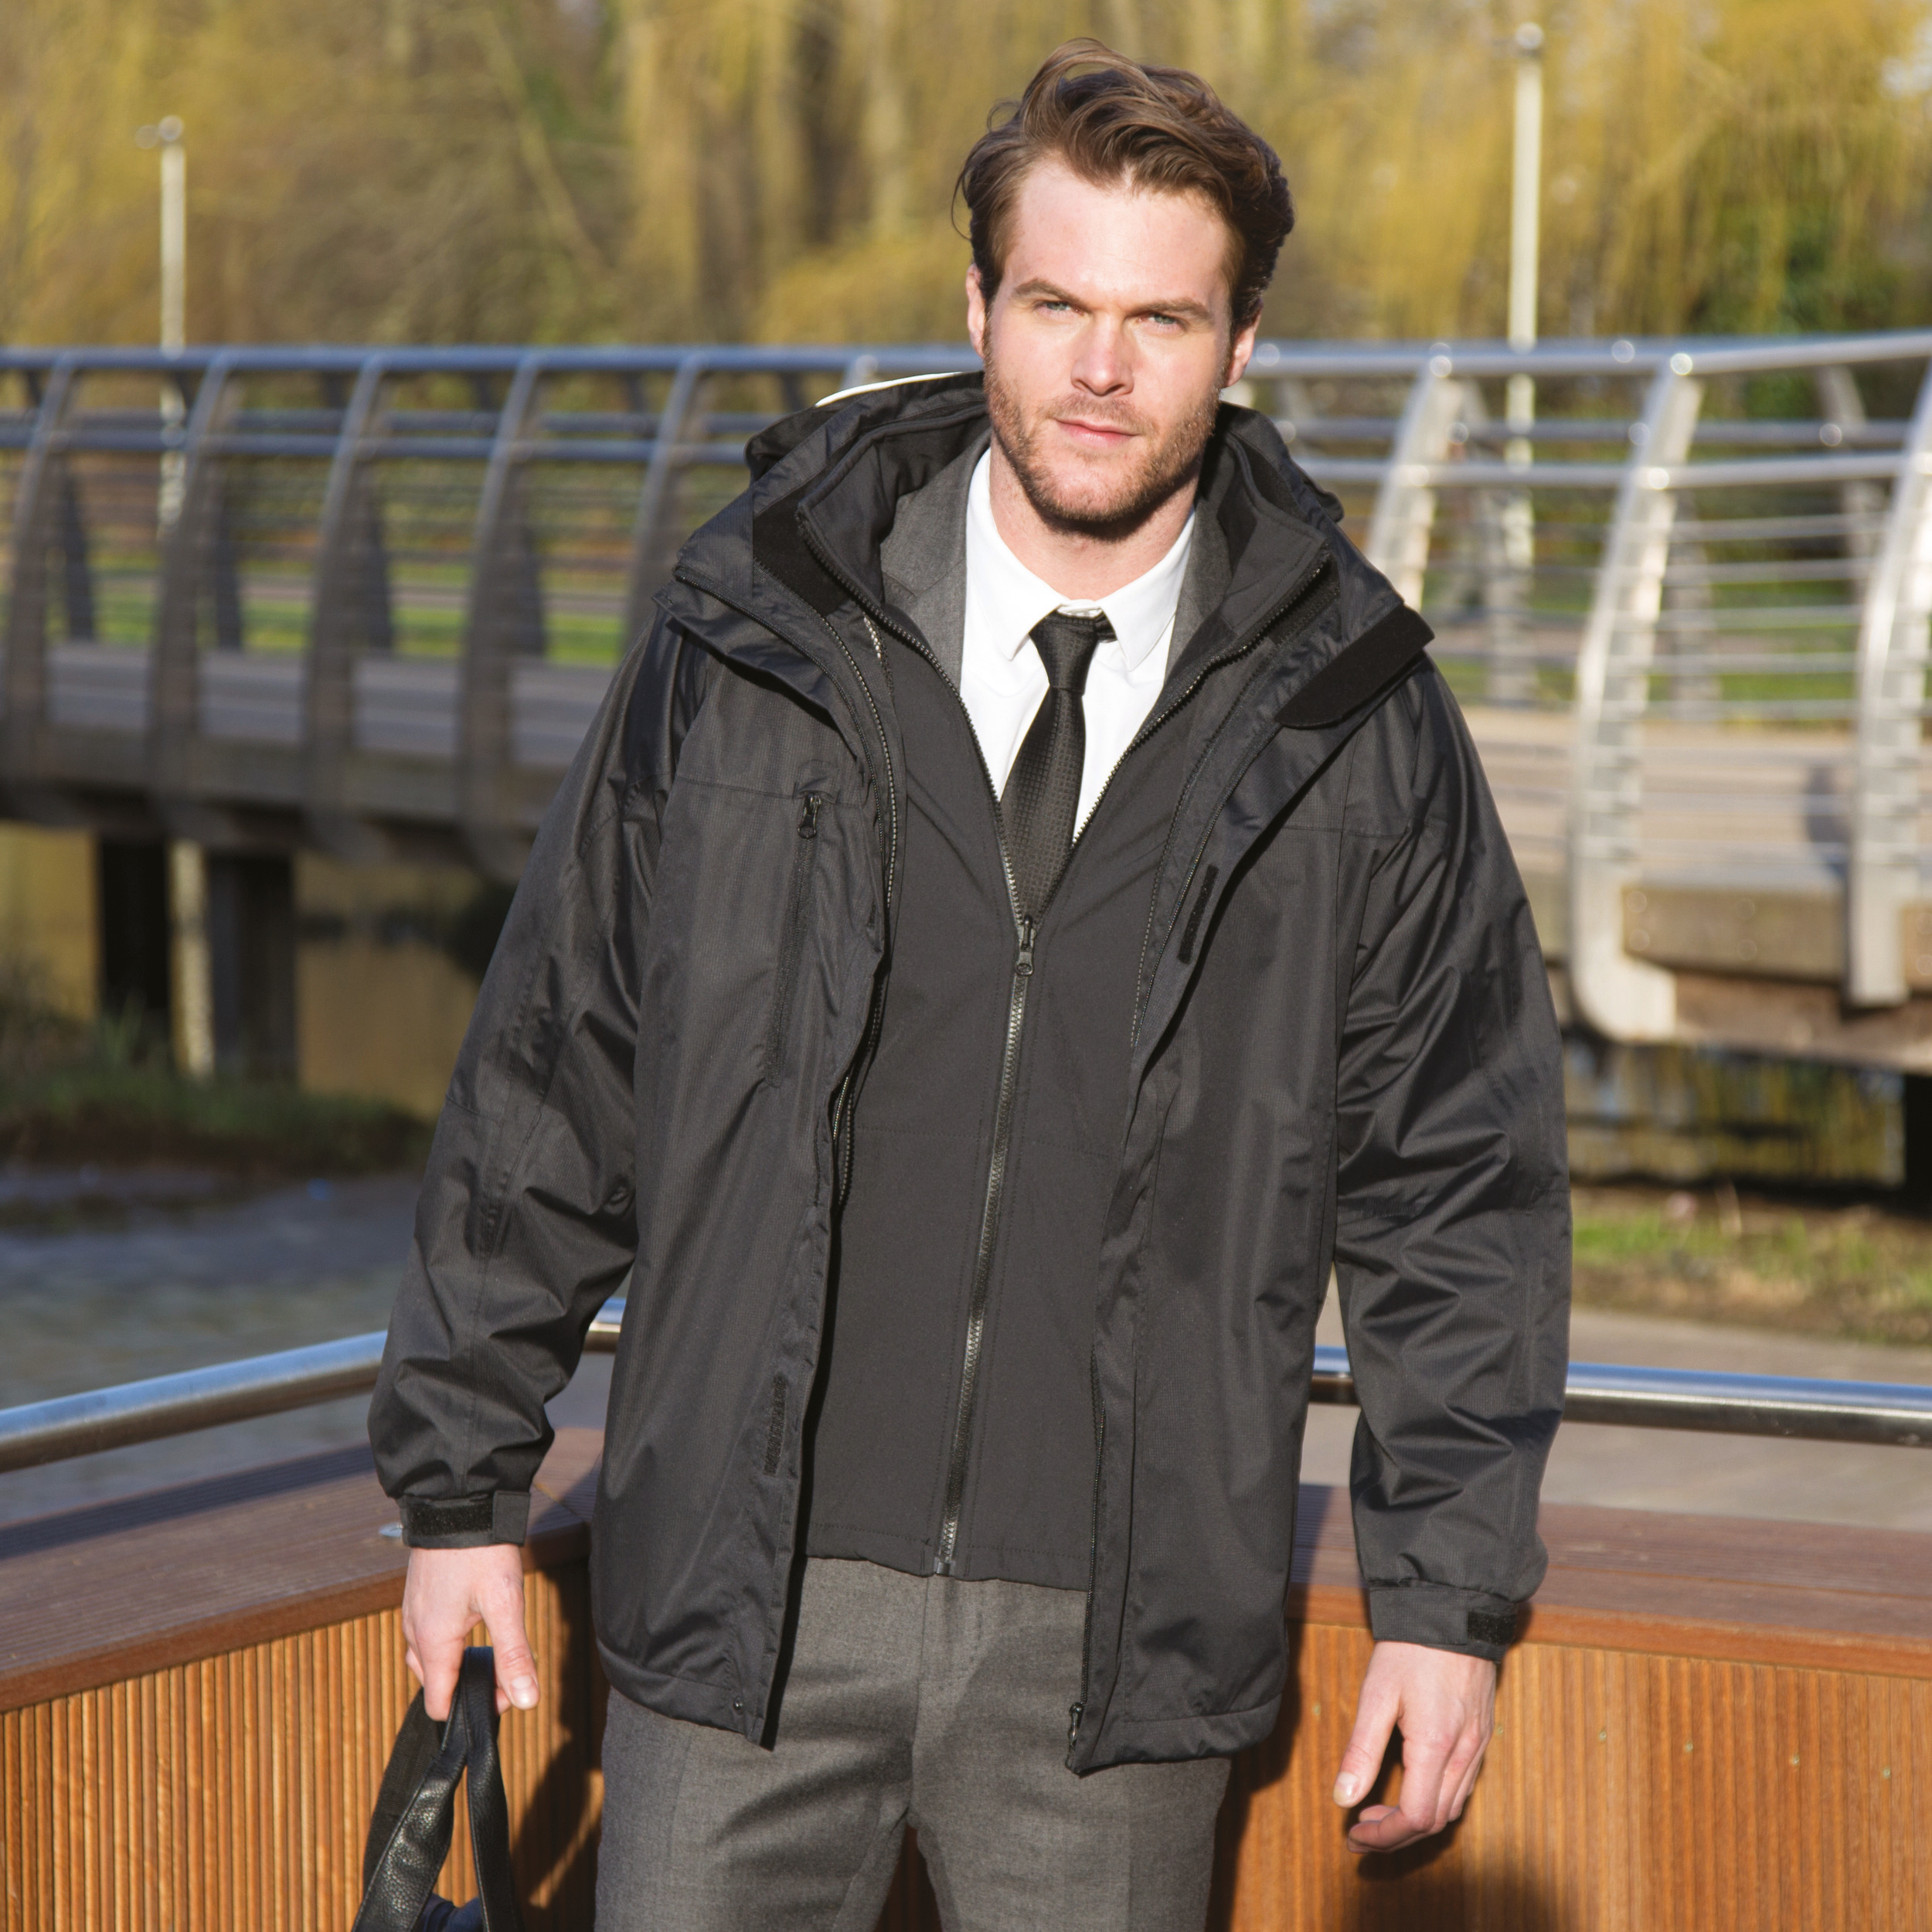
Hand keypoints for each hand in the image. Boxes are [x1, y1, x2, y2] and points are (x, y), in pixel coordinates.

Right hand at [401, 1544, 539, 1719]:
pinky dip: (447, 1643)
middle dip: (466, 1687)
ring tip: (491, 1648)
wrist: (459, 1504)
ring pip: (428, 1660)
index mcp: (432, 1641)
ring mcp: (413, 1613)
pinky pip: (426, 1636)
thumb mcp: (505, 1603)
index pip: (438, 1705)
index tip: (503, 1693)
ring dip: (456, 1664)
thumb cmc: (481, 1551)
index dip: (472, 1709)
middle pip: (434, 1684)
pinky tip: (473, 1625)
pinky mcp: (418, 1597)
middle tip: (505, 1669)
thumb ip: (514, 1654)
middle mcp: (414, 1631)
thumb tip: (525, 1700)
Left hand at [1331, 1640, 1495, 1852]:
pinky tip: (1409, 1787)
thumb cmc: (1411, 1651)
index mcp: (1435, 1747)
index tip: (1354, 1834)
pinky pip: (1462, 1787)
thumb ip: (1361, 1750)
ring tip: (1376, 1813)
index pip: (1416, 1817)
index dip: (1384, 1835)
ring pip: (1451, 1808)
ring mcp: (1477, 1747)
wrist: (1453, 1613)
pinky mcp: (1482, 1736)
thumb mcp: (1377, 1695)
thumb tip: (1343, 1799)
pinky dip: (1435, 1801)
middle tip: (1359, 1831)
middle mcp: (1463, 1754)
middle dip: (1395, 1835)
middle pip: (1435, 1821)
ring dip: (1414, 1821)